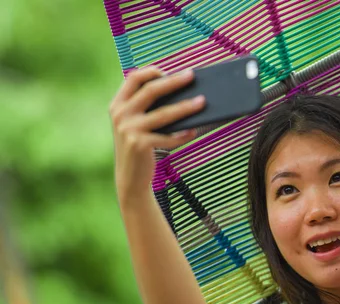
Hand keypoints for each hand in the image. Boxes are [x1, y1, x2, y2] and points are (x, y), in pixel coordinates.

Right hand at [109, 67, 204, 202]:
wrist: (130, 177)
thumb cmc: (140, 146)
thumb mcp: (137, 124)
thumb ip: (148, 107)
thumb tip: (181, 90)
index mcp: (118, 104)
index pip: (133, 78)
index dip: (152, 71)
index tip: (170, 71)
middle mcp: (120, 114)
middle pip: (151, 90)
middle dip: (173, 81)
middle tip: (192, 76)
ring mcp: (128, 129)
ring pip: (164, 113)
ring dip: (186, 107)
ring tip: (202, 102)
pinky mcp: (139, 144)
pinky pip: (168, 137)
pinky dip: (183, 135)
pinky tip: (194, 131)